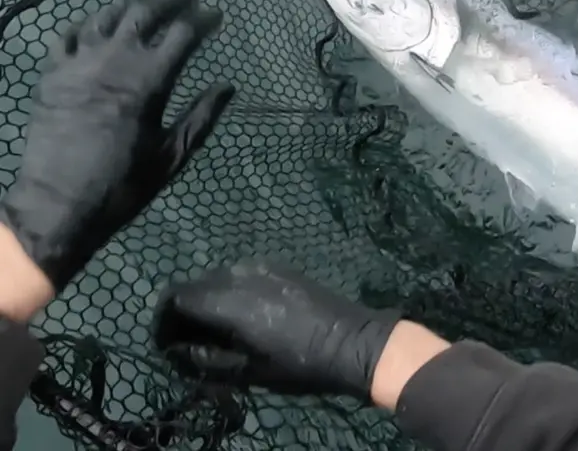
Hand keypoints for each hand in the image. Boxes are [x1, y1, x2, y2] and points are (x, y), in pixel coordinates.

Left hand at [0, 0, 234, 293]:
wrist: (57, 204)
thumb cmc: (123, 185)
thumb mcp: (173, 156)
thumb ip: (202, 116)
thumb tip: (228, 87)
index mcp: (150, 81)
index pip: (183, 34)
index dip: (204, 19)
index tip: (216, 14)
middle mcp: (114, 61)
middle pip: (145, 12)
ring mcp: (79, 63)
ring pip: (106, 15)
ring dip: (131, 3)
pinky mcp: (52, 73)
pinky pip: (68, 34)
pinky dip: (88, 23)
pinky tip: (99, 23)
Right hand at [152, 262, 404, 400]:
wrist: (352, 342)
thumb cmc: (301, 366)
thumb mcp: (248, 373)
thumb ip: (206, 361)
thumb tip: (176, 351)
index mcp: (230, 302)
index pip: (175, 298)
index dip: (163, 322)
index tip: (166, 346)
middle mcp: (240, 276)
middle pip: (193, 286)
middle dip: (182, 313)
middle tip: (188, 344)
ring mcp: (261, 267)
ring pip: (215, 278)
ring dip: (205, 302)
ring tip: (215, 333)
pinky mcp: (278, 267)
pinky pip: (238, 275)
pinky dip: (227, 293)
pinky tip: (240, 318)